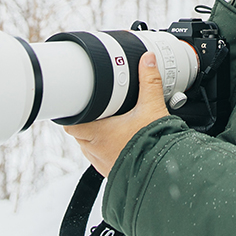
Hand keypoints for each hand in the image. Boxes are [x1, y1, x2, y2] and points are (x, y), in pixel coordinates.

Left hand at [64, 52, 169, 176]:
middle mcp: (95, 150)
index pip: (70, 123)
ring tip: (110, 124)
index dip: (72, 113)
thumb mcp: (153, 108)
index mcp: (97, 133)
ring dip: (95, 136)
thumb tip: (148, 60)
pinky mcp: (113, 171)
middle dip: (87, 120)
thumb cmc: (154, 146)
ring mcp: (103, 163)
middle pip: (79, 133)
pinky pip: (101, 158)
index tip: (77, 103)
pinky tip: (120, 140)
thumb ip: (149, 81)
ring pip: (89, 146)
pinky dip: (106, 148)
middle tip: (98, 109)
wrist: (164, 175)